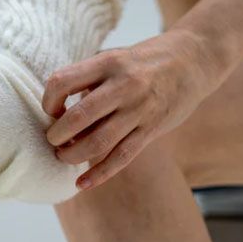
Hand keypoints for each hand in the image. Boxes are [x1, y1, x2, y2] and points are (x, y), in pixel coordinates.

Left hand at [42, 28, 219, 190]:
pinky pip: (122, 157)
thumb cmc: (144, 62)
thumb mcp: (114, 58)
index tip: (52, 111)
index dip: (48, 101)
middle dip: (57, 135)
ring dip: (73, 155)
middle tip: (53, 140)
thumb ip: (89, 80)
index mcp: (107, 63)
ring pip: (98, 141)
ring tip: (64, 156)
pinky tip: (82, 183)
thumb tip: (57, 112)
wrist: (193, 60)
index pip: (62, 82)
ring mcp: (140, 109)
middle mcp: (123, 86)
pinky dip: (99, 173)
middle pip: (78, 117)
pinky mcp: (152, 129)